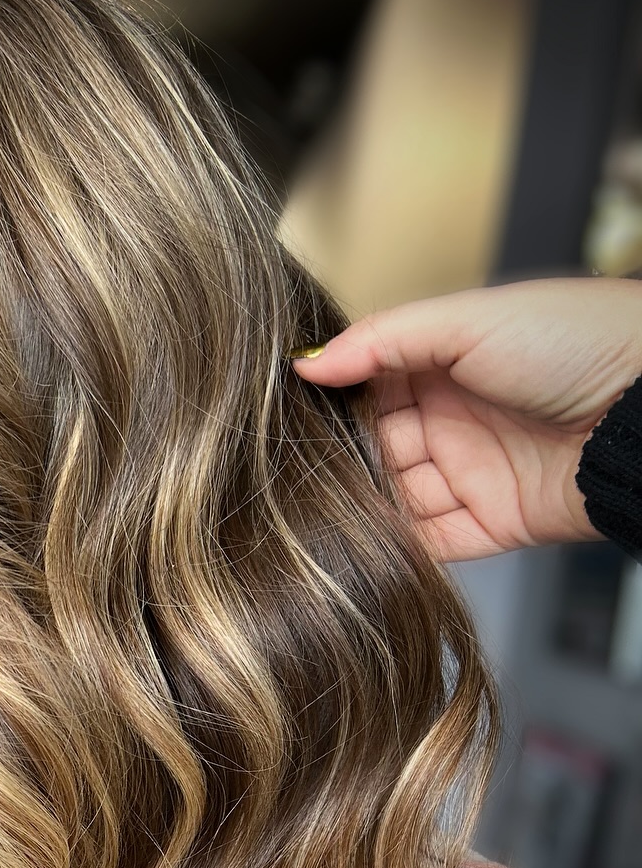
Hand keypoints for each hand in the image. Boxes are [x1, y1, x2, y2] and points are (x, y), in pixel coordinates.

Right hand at [291, 277, 641, 560]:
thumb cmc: (577, 341)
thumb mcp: (467, 320)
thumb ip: (381, 339)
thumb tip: (307, 361)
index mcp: (447, 363)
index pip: (371, 387)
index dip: (335, 401)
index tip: (291, 413)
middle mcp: (456, 419)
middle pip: (377, 448)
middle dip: (343, 459)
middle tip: (300, 469)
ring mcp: (473, 473)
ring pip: (397, 499)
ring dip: (365, 507)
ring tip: (324, 509)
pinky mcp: (494, 523)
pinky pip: (434, 543)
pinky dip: (401, 547)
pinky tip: (366, 539)